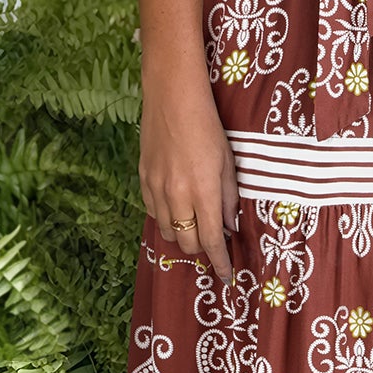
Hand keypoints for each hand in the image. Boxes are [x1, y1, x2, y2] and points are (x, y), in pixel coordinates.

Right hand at [139, 53, 238, 282]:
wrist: (172, 97)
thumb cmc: (208, 126)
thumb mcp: (227, 162)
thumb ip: (228, 198)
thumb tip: (229, 227)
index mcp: (203, 192)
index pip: (212, 240)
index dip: (220, 262)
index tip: (227, 275)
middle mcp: (176, 195)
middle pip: (187, 242)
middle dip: (202, 249)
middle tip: (214, 242)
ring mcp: (155, 188)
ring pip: (166, 231)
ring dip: (183, 236)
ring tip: (195, 226)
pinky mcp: (142, 179)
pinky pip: (152, 212)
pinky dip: (166, 218)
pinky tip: (176, 210)